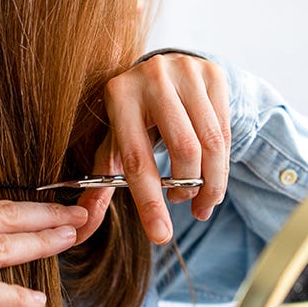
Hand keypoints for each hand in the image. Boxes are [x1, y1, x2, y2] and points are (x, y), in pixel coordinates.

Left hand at [77, 53, 230, 244]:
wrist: (162, 71)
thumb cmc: (134, 116)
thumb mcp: (115, 143)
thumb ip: (100, 183)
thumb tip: (81, 227)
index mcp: (119, 97)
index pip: (137, 159)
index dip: (149, 202)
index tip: (161, 235)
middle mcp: (152, 78)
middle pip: (184, 150)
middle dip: (188, 189)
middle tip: (182, 202)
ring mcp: (186, 72)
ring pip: (211, 143)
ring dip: (211, 183)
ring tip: (201, 199)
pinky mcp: (213, 73)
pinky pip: (226, 130)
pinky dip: (222, 163)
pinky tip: (213, 174)